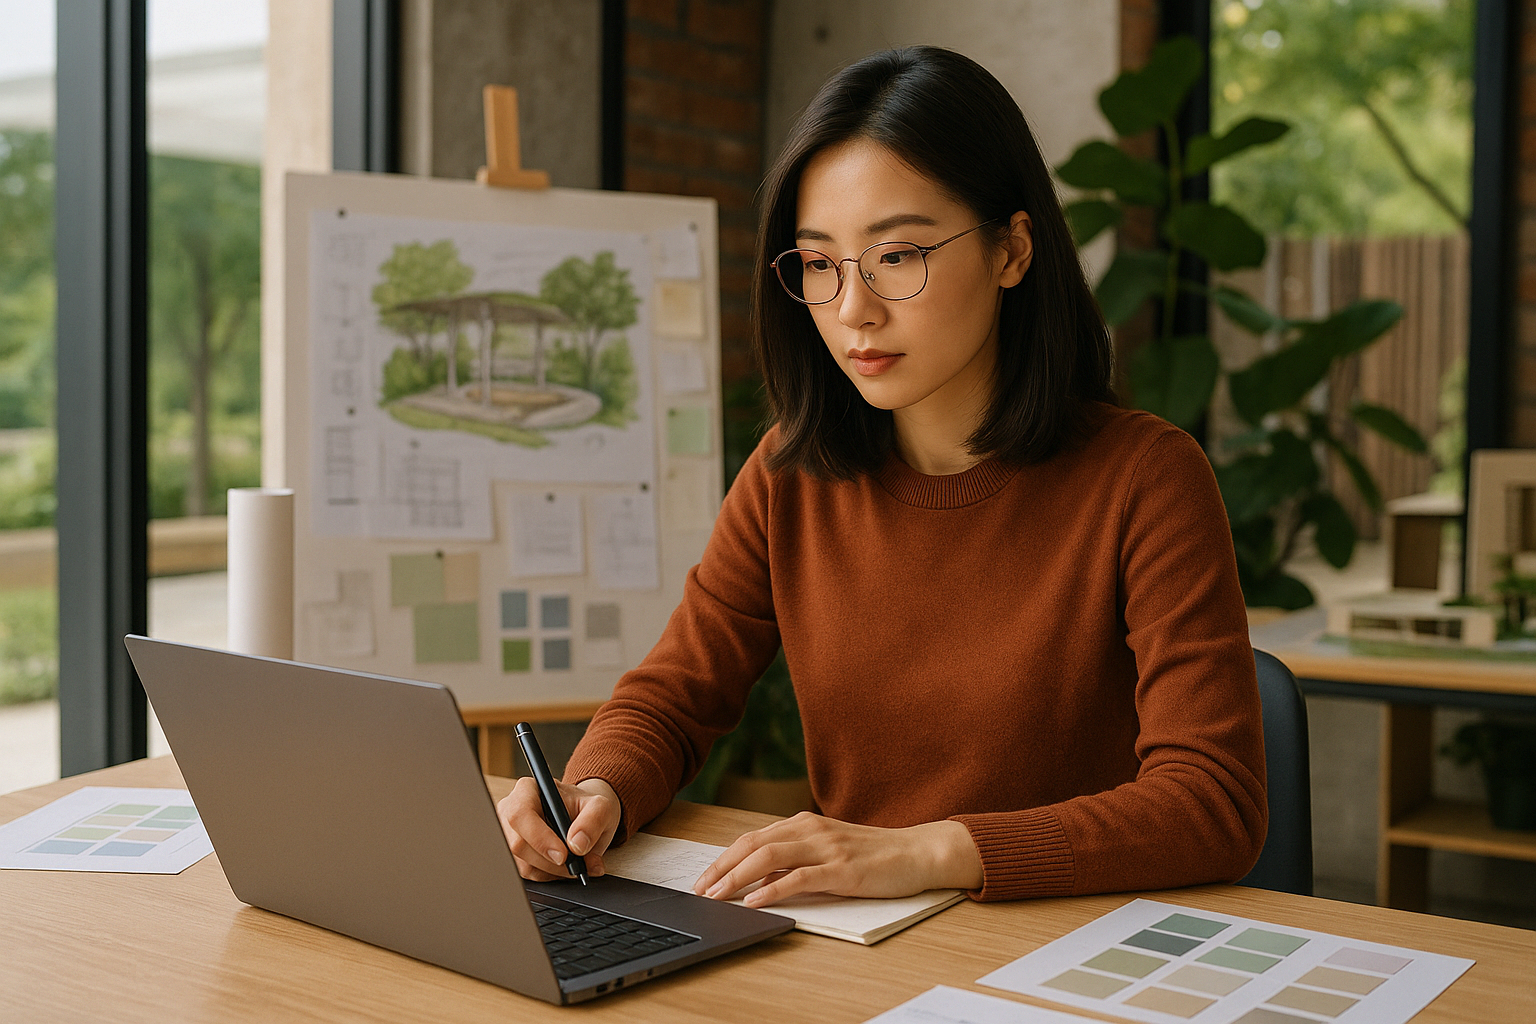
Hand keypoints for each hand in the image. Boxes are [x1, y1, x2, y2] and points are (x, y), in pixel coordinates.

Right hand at [497, 776, 621, 881]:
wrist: (584, 816)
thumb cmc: (586, 807)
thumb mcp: (601, 807)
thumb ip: (593, 821)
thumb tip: (577, 845)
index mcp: (528, 789)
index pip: (520, 814)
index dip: (539, 838)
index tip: (563, 854)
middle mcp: (510, 810)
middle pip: (518, 844)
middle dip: (551, 861)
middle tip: (576, 864)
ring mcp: (508, 834)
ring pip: (523, 864)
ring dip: (553, 870)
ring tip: (576, 862)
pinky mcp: (513, 854)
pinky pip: (526, 873)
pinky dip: (549, 875)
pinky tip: (563, 865)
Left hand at [691, 812, 983, 907]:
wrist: (918, 852)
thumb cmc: (873, 855)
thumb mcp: (828, 850)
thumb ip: (796, 858)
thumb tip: (759, 878)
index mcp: (804, 823)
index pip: (752, 838)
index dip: (723, 858)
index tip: (703, 879)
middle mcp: (811, 829)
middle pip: (752, 844)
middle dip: (721, 869)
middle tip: (699, 890)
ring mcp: (827, 847)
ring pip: (769, 858)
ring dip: (737, 878)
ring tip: (717, 896)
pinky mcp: (842, 870)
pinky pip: (799, 878)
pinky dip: (772, 889)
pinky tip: (755, 901)